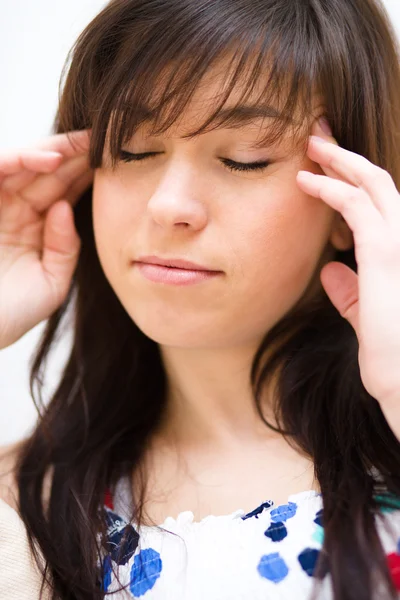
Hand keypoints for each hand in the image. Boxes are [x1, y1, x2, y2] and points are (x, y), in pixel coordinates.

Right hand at [0, 129, 93, 348]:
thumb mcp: (51, 283)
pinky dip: (19, 160)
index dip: (86, 176)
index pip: (63, 192)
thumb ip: (65, 248)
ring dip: (54, 151)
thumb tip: (67, 208)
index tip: (116, 162)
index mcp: (34, 228)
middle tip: (106, 138)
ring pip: (24, 165)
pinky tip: (50, 158)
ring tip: (85, 143)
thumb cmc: (10, 314)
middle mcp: (14, 211)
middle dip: (76, 155)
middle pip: (47, 173)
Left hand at [296, 118, 399, 435]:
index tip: (324, 166)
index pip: (380, 206)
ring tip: (310, 144)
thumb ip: (351, 292)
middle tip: (317, 135)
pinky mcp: (388, 253)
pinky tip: (307, 181)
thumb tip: (330, 271)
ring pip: (372, 184)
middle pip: (379, 183)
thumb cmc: (391, 359)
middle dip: (346, 156)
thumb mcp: (367, 318)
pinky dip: (330, 189)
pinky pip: (356, 207)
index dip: (353, 180)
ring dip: (338, 161)